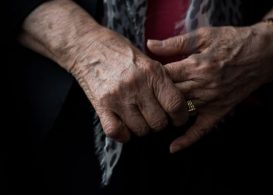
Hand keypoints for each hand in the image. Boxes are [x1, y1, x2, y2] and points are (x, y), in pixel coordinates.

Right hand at [67, 27, 188, 141]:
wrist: (87, 45)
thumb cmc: (119, 50)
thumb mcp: (147, 59)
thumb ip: (161, 80)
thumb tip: (175, 103)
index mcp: (152, 73)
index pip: (175, 105)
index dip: (180, 116)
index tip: (177, 118)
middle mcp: (137, 86)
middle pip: (159, 122)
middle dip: (160, 124)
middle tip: (155, 117)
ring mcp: (118, 97)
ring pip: (140, 130)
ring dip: (142, 129)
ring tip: (139, 118)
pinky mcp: (101, 105)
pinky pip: (117, 132)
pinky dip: (123, 134)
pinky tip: (124, 126)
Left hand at [148, 22, 272, 151]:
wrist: (262, 53)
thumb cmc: (232, 41)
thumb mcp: (203, 35)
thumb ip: (175, 43)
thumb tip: (150, 45)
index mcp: (196, 65)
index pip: (163, 76)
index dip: (149, 76)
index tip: (142, 76)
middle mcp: (202, 86)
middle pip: (168, 95)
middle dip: (153, 95)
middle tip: (142, 95)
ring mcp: (211, 101)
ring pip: (180, 112)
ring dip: (164, 114)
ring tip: (149, 113)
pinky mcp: (219, 111)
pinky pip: (202, 129)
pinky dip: (187, 140)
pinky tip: (173, 148)